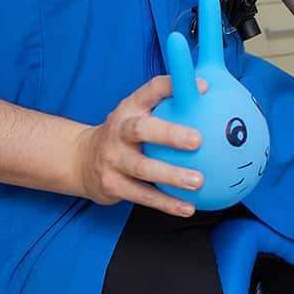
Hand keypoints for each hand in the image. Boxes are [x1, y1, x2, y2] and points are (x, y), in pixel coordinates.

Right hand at [73, 74, 209, 216]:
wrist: (81, 160)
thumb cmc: (125, 134)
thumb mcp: (138, 112)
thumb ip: (168, 103)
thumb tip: (212, 90)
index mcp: (130, 108)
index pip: (150, 90)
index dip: (173, 86)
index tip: (203, 87)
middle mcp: (118, 131)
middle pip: (141, 130)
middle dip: (170, 134)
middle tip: (198, 141)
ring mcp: (113, 159)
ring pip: (142, 168)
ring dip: (171, 176)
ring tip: (198, 181)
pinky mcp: (112, 185)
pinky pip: (142, 196)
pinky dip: (166, 203)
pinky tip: (188, 207)